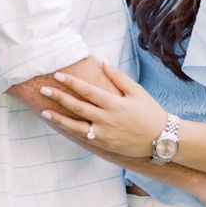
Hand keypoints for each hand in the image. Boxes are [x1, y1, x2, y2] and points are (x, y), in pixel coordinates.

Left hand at [38, 60, 167, 158]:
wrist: (162, 139)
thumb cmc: (150, 112)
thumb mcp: (137, 91)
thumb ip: (118, 77)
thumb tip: (103, 61)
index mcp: (115, 104)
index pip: (87, 91)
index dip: (70, 82)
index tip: (57, 75)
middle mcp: (107, 119)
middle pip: (77, 107)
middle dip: (59, 97)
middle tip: (43, 90)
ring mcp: (105, 134)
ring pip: (76, 125)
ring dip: (59, 118)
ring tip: (44, 111)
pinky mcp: (105, 145)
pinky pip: (83, 137)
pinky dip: (70, 131)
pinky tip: (60, 125)